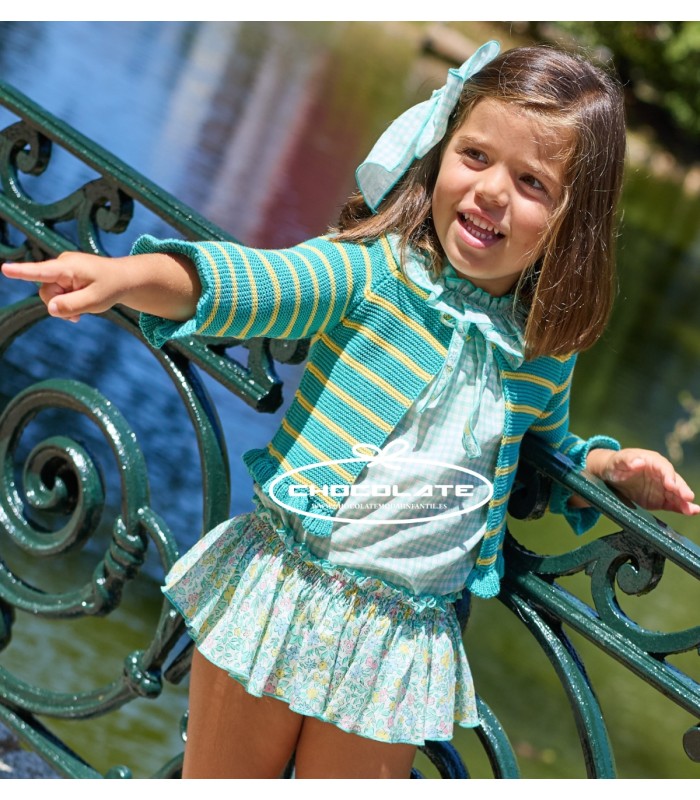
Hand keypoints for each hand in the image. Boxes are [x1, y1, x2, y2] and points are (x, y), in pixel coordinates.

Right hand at [2, 250, 199, 321]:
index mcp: (68, 267)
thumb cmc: (111, 287)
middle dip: (58, 305)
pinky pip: (57, 292)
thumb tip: (50, 308)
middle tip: (78, 316)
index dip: (22, 272)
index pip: (41, 271)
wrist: (123, 279)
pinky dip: (66, 302)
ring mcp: (61, 269)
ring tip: (81, 311)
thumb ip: (72, 305)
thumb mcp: (95, 301)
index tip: (5, 269)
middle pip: (46, 291)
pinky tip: (78, 308)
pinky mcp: (63, 275)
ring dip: (63, 306)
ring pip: (50, 294)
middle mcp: (61, 264)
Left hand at [585, 447, 699, 515]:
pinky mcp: (660, 500)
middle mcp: (661, 474)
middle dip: (681, 489)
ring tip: (692, 510)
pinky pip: (672, 504)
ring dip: (684, 502)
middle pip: (674, 481)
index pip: (664, 468)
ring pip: (676, 494)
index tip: (670, 485)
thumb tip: (639, 462)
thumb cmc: (616, 465)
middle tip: (687, 497)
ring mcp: (662, 488)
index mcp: (653, 461)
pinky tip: (692, 512)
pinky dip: (681, 508)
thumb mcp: (618, 461)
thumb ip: (627, 461)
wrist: (612, 475)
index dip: (668, 476)